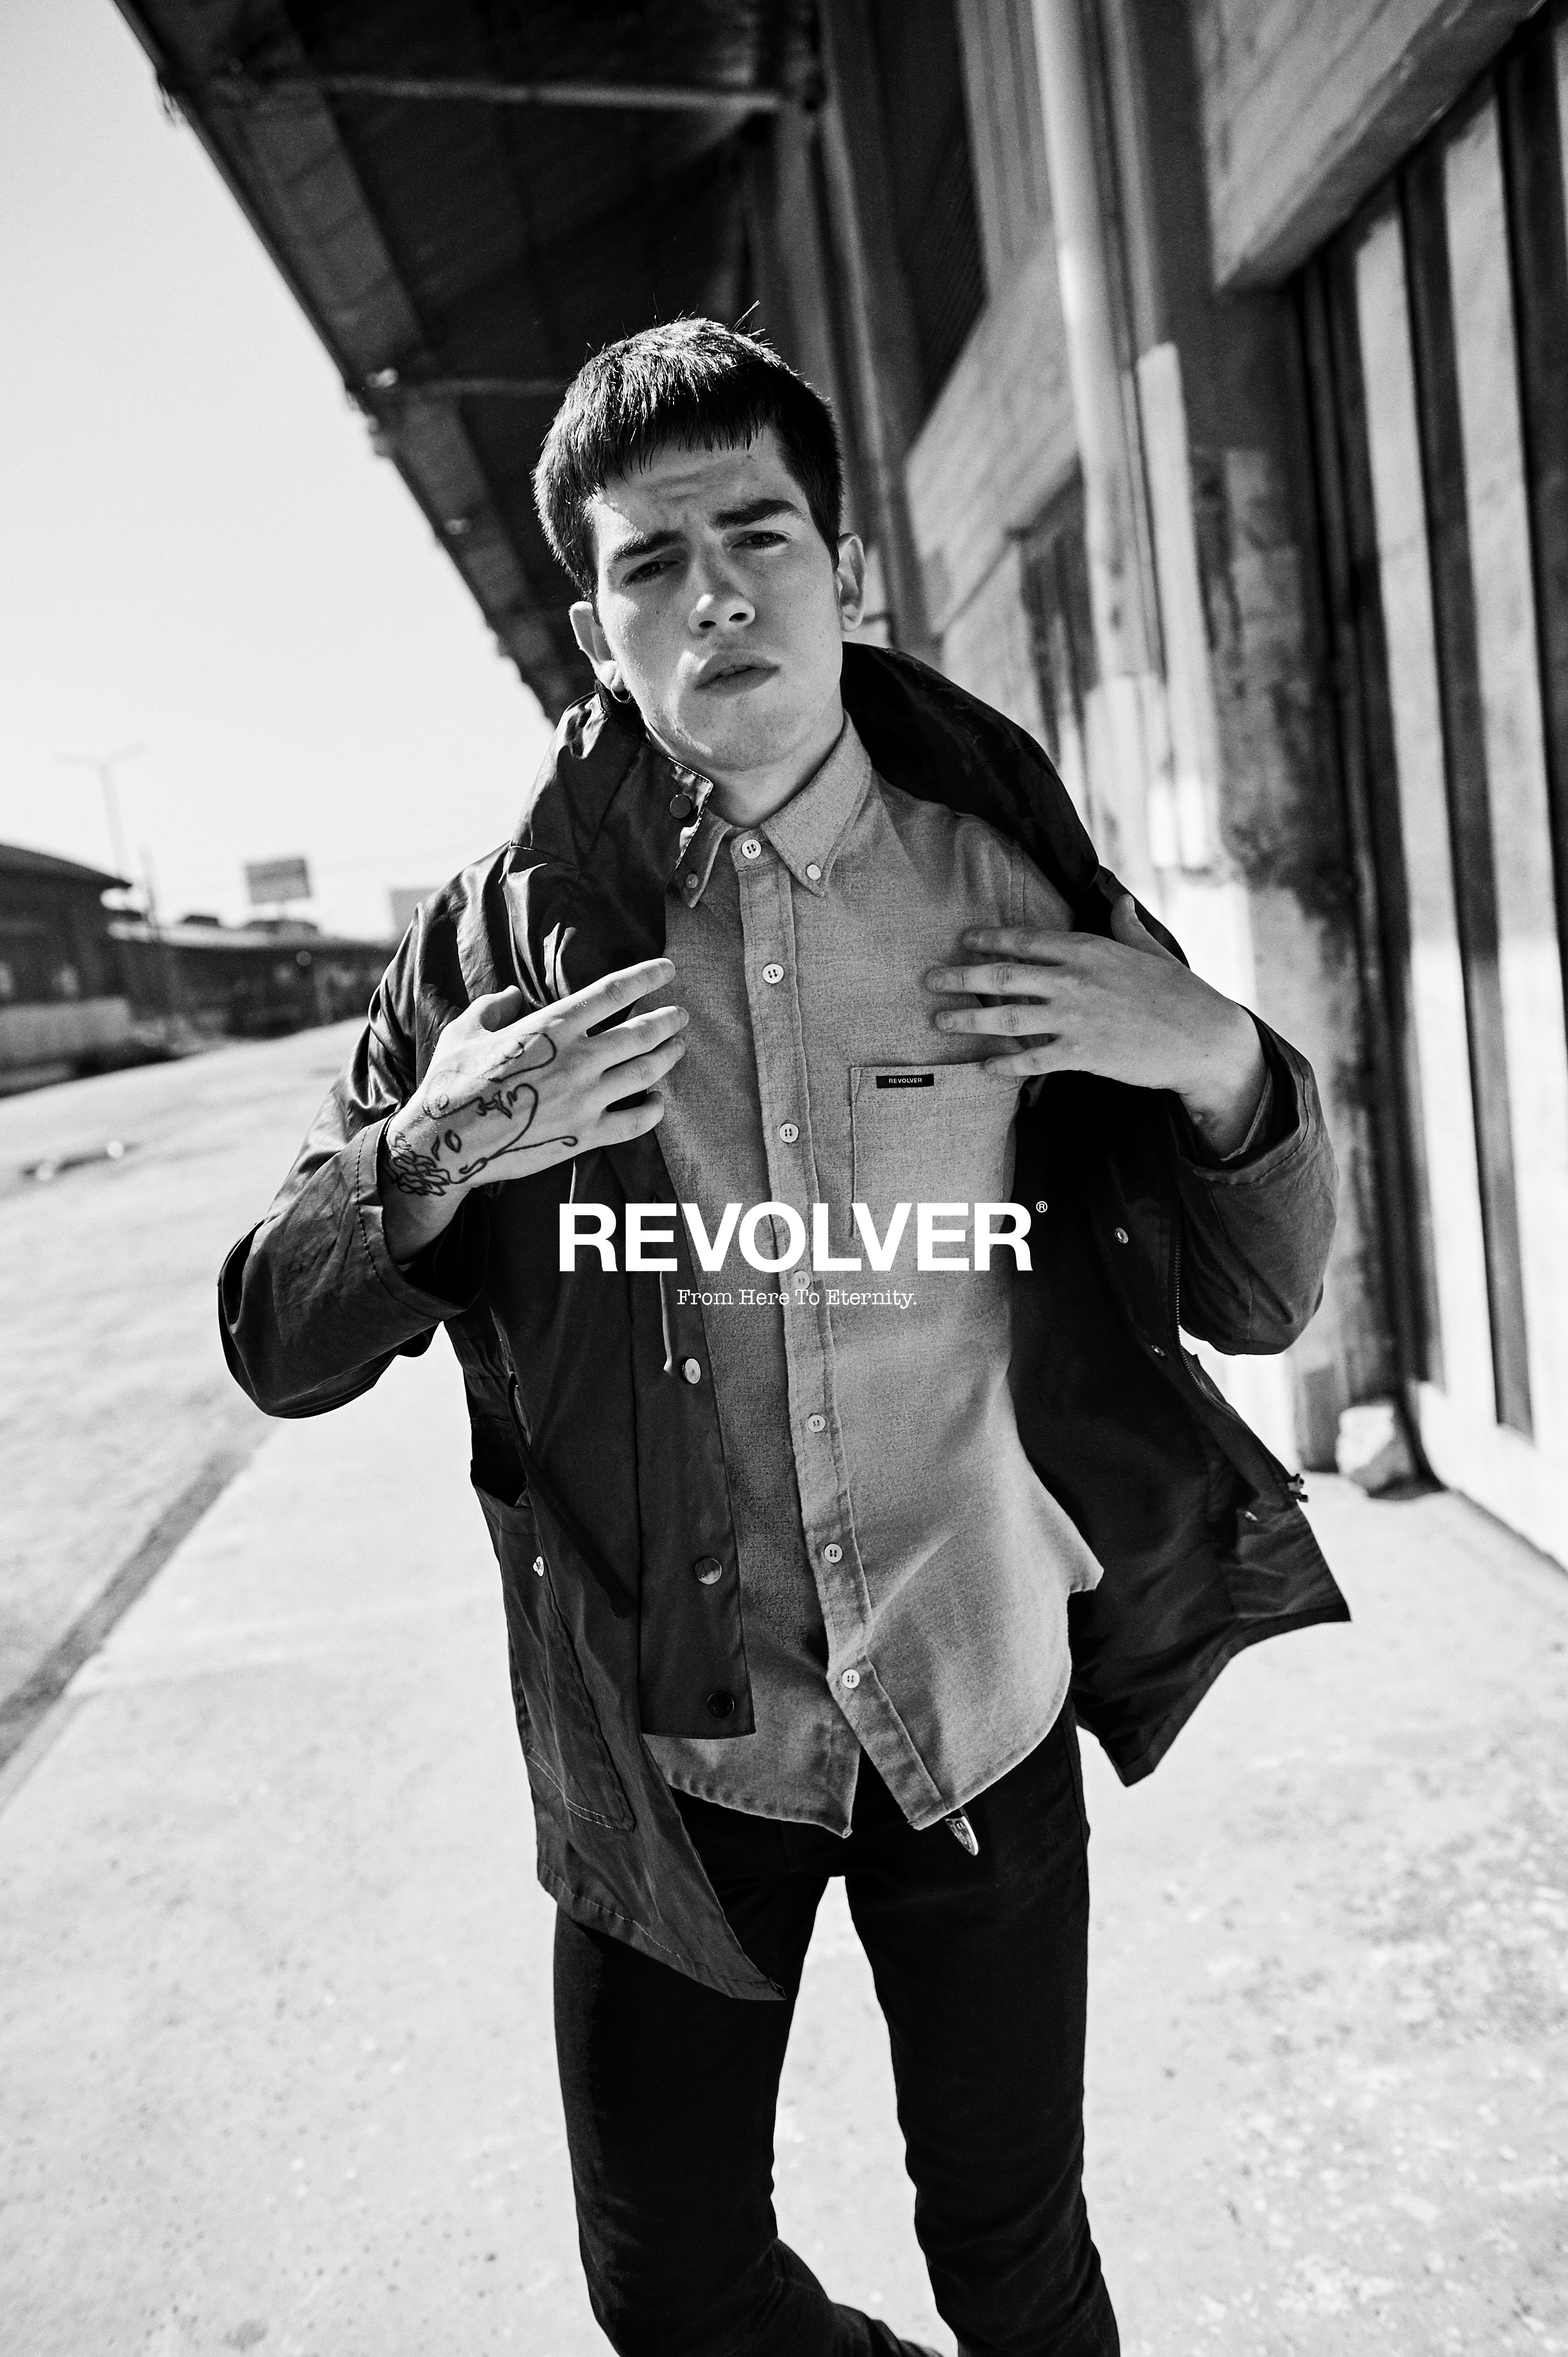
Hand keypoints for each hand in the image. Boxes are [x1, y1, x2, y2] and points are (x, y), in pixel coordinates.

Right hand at [380, 959, 686, 1262]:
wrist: (445, 1142)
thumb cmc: (452, 1082)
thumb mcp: (465, 1030)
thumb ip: (493, 1007)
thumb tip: (510, 995)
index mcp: (550, 1026)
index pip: (613, 992)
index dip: (647, 977)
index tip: (668, 969)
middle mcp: (576, 1059)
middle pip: (641, 1032)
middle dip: (668, 1019)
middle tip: (680, 1015)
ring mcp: (585, 1099)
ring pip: (646, 1072)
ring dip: (669, 1057)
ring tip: (678, 1047)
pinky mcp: (585, 1135)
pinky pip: (635, 1122)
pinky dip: (654, 1111)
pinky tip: (660, 1102)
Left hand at [925, 893, 1265, 1155]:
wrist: (1203, 1037)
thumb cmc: (1179, 992)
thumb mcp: (1149, 949)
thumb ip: (1124, 925)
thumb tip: (1118, 900)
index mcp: (1087, 950)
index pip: (1026, 940)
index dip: (989, 940)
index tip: (964, 940)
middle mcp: (1073, 981)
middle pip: (1003, 976)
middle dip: (961, 977)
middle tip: (930, 979)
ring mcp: (1074, 1019)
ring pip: (1006, 1019)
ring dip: (968, 1020)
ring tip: (939, 1021)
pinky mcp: (1081, 1056)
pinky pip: (1030, 1062)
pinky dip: (1003, 1065)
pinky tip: (982, 1067)